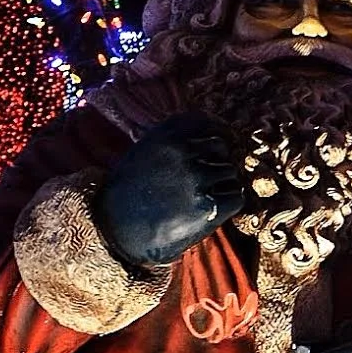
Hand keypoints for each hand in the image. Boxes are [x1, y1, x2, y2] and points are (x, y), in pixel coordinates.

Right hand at [93, 112, 243, 268]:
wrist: (115, 229)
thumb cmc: (130, 192)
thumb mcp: (145, 152)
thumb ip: (174, 141)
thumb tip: (215, 137)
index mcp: (167, 134)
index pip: (206, 122)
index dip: (215, 134)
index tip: (216, 147)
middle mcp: (183, 150)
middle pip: (222, 149)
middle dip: (216, 164)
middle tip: (200, 183)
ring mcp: (197, 176)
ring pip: (230, 173)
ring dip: (221, 186)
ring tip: (199, 199)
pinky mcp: (207, 204)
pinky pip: (236, 196)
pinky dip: (227, 205)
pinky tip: (209, 211)